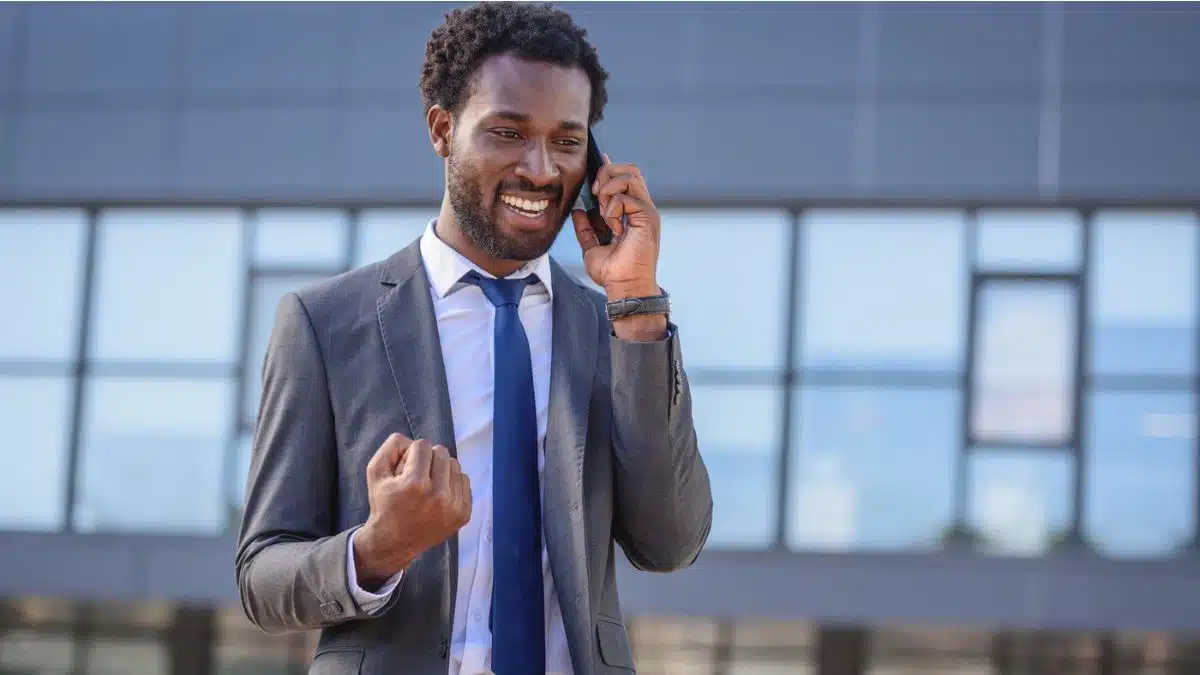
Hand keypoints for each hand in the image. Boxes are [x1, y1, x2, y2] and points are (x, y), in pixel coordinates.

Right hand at [353, 433, 471, 589]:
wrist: (393, 543)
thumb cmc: (384, 504)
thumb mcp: (375, 472)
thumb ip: (391, 446)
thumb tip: (412, 439)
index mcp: (414, 484)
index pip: (422, 445)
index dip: (410, 454)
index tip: (403, 471)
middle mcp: (438, 495)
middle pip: (442, 452)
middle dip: (427, 460)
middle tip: (416, 477)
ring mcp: (453, 506)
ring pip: (455, 465)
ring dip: (441, 470)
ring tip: (427, 486)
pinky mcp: (463, 514)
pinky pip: (464, 481)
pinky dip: (451, 484)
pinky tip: (437, 496)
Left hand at [570, 155, 660, 300]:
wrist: (625, 288)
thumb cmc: (615, 274)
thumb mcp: (592, 248)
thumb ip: (586, 229)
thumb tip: (578, 212)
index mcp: (632, 213)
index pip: (626, 178)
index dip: (611, 167)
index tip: (599, 161)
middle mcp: (642, 208)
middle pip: (630, 169)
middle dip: (607, 174)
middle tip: (595, 194)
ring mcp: (646, 211)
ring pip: (629, 176)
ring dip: (609, 191)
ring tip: (605, 214)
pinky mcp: (647, 216)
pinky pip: (625, 197)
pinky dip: (612, 210)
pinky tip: (614, 228)